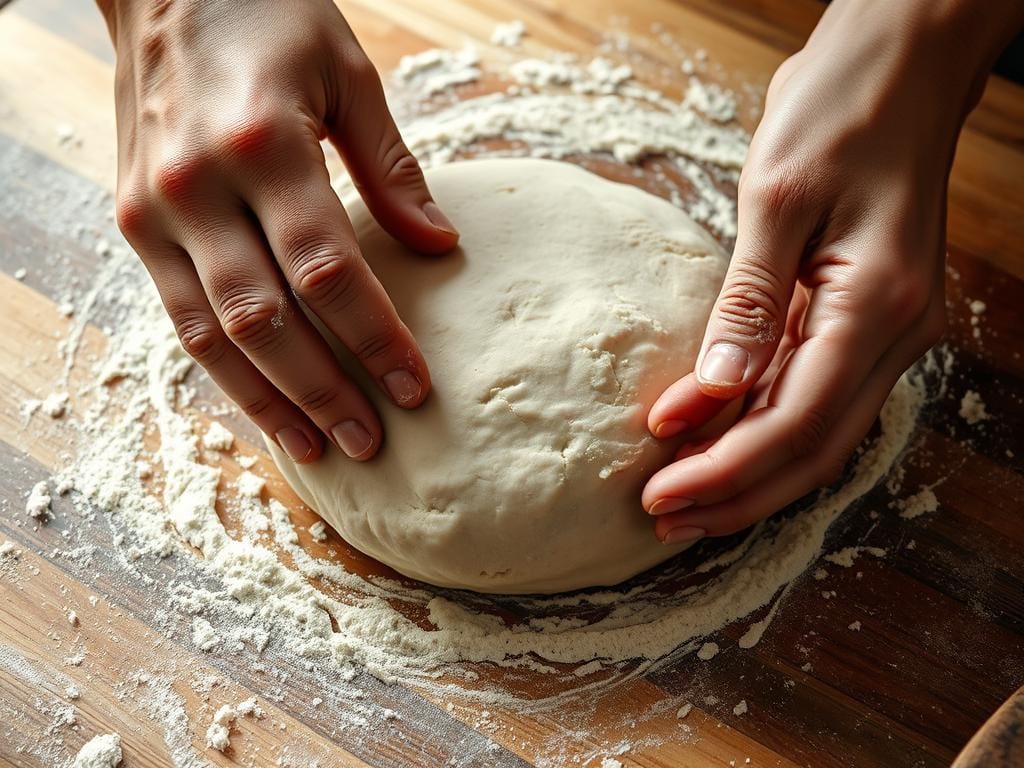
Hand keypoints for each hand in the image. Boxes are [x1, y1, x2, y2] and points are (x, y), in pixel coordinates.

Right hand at [98, 0, 458, 462]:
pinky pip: (179, 317)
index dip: (374, 338)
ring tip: (321, 448)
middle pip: (265, 320)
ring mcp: (153, 211)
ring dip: (269, 401)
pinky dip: (225, 371)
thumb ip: (392, 168)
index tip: (415, 386)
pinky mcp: (133, 224)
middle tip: (373, 442)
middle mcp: (195, 186)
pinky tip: (267, 404)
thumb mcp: (347, 75)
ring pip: (210, 336)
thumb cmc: (269, 18)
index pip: (327, 271)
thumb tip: (439, 247)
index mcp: (261, 143)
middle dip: (324, 391)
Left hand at [642, 0, 1022, 542]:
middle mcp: (894, 332)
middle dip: (735, 491)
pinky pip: (814, 394)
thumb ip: (747, 302)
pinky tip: (718, 445)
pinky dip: (763, 429)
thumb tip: (710, 392)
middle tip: (662, 517)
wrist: (902, 62)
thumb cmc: (841, 110)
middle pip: (812, 447)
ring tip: (682, 501)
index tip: (658, 489)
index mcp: (878, 305)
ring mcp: (886, 328)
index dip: (726, 467)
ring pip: (817, 432)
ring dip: (749, 472)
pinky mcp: (863, 316)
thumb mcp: (779, 199)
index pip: (796, 421)